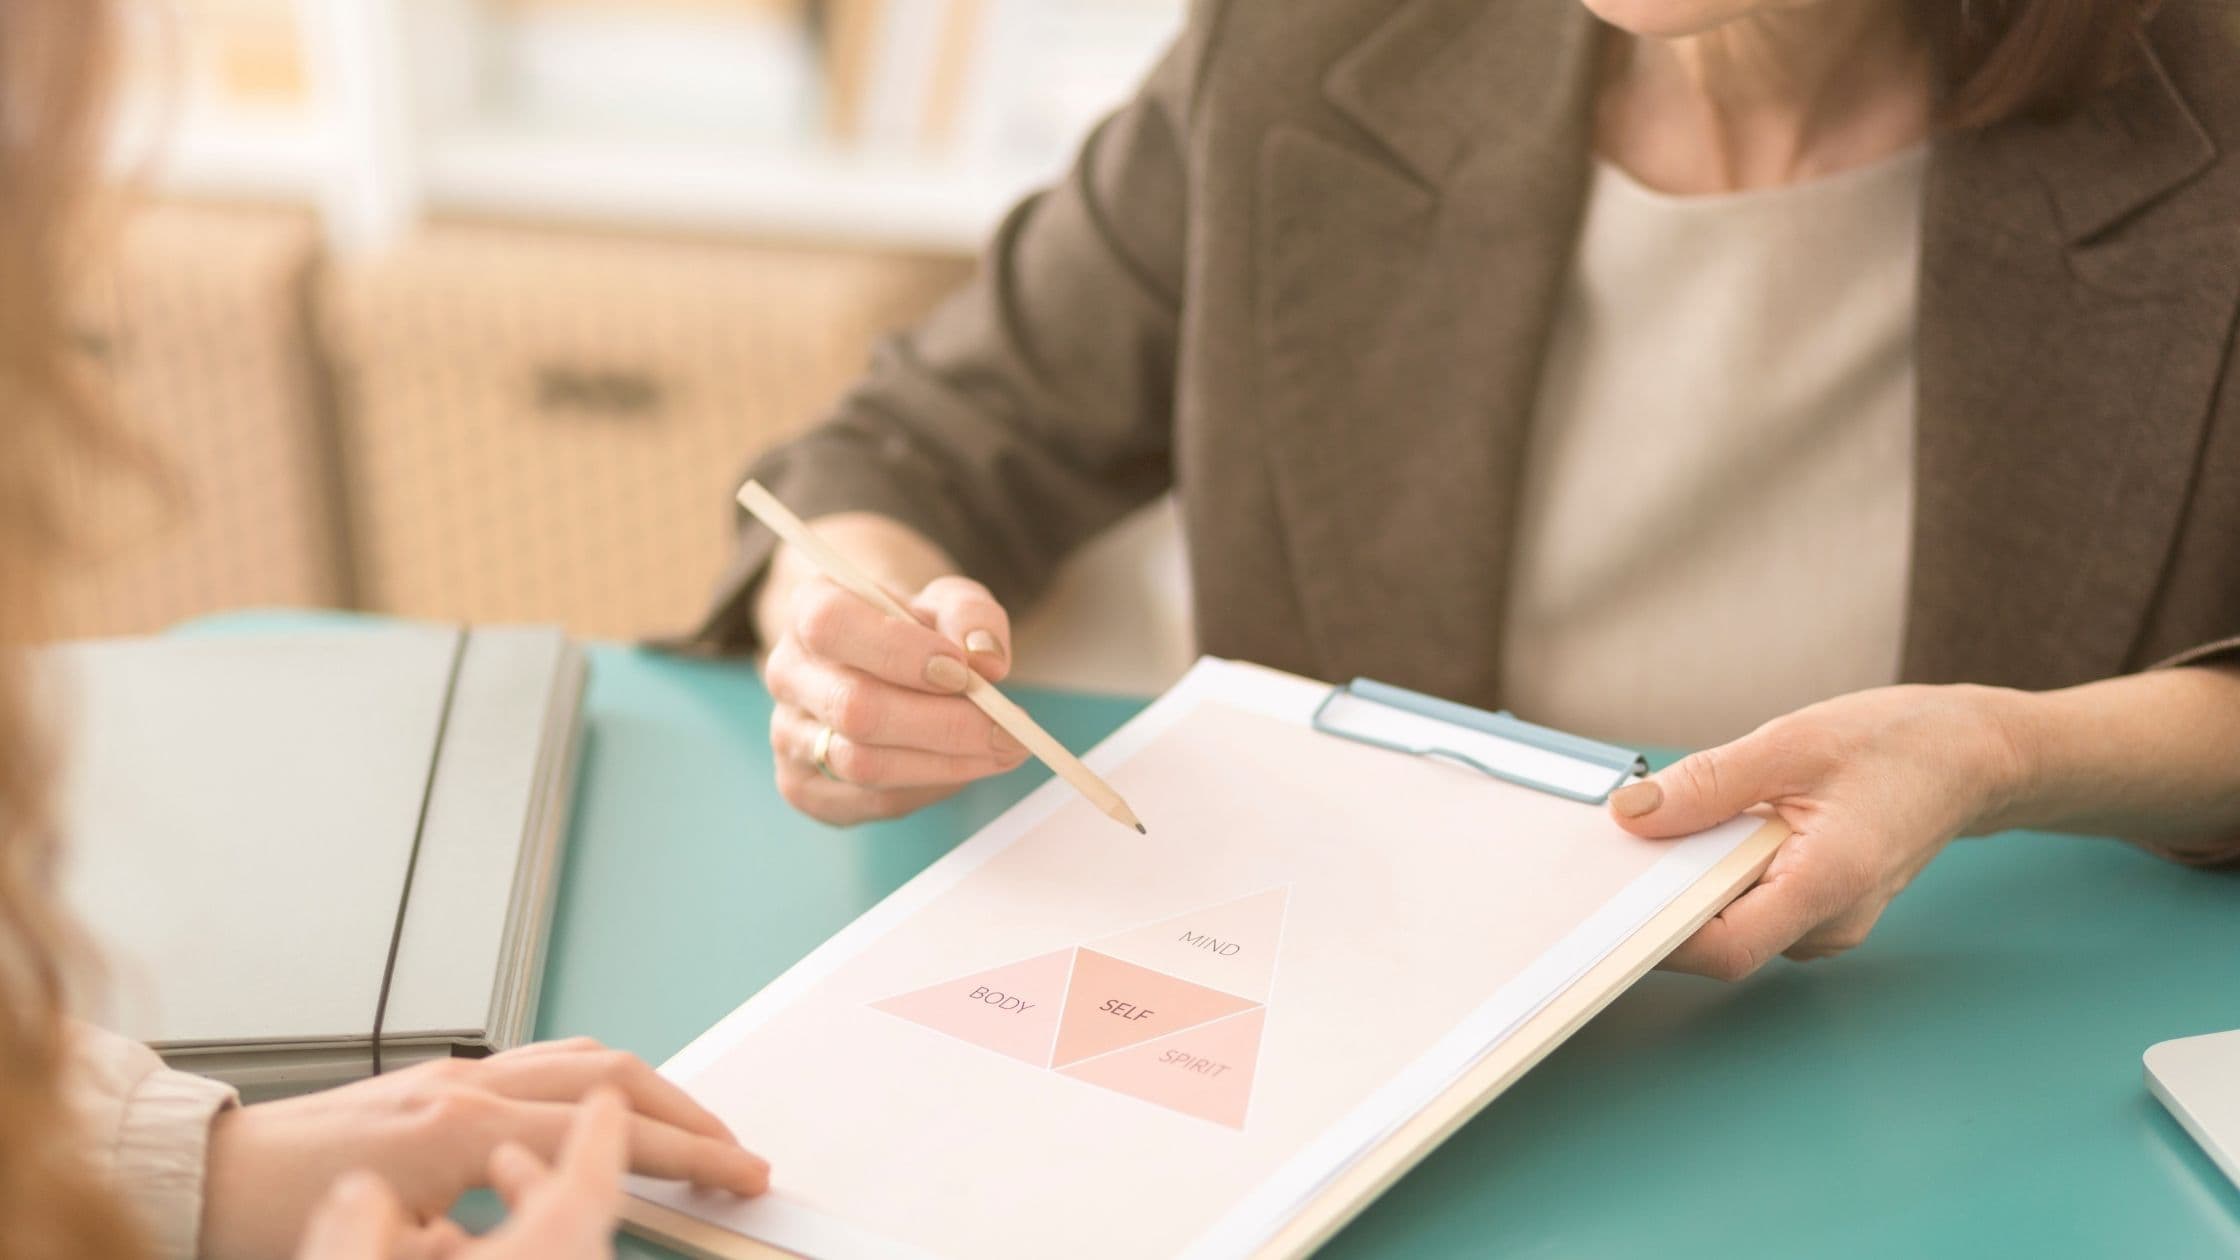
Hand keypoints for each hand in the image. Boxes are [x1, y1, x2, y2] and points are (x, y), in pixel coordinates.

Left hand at [204, 1038, 767, 1259]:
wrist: (207, 1178)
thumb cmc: (277, 1218)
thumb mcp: (402, 1245)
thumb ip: (495, 1231)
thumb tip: (568, 1226)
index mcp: (465, 1124)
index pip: (612, 1128)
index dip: (691, 1154)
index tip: (742, 1174)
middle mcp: (469, 1083)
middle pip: (615, 1076)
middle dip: (688, 1115)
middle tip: (737, 1154)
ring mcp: (456, 1072)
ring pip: (582, 1058)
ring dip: (646, 1090)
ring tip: (685, 1131)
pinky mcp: (439, 1079)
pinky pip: (542, 1064)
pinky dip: (593, 1084)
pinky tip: (601, 1116)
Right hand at [762, 573, 1026, 823]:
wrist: (890, 662)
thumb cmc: (922, 630)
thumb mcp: (954, 603)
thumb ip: (975, 618)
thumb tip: (987, 661)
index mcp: (810, 608)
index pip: (832, 626)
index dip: (900, 652)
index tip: (965, 671)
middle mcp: (786, 671)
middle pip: (855, 709)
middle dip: (944, 725)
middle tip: (1011, 731)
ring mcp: (787, 734)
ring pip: (863, 765)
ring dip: (945, 764)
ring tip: (1000, 750)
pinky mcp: (803, 786)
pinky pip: (870, 801)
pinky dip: (927, 788)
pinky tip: (958, 767)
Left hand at [1609, 684, 2024, 979]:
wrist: (1971, 756)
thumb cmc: (1900, 746)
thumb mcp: (1793, 744)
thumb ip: (1709, 783)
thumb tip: (1633, 813)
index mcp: (1827, 885)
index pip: (1725, 948)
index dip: (1660, 934)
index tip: (1612, 900)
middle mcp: (1828, 922)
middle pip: (1721, 937)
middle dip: (1666, 896)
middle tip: (1627, 842)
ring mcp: (1825, 922)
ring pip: (1734, 919)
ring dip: (1695, 878)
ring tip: (1683, 819)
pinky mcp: (1817, 906)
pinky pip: (1752, 902)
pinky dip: (1722, 870)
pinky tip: (1718, 826)